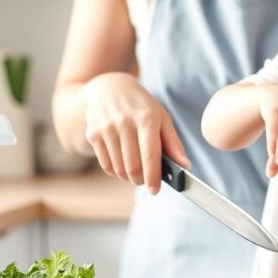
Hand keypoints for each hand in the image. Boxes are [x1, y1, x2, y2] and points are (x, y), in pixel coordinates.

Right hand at [84, 74, 188, 193]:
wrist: (109, 87)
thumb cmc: (140, 105)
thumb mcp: (161, 117)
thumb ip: (173, 143)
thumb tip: (185, 165)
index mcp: (146, 118)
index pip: (151, 156)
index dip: (153, 178)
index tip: (155, 190)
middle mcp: (124, 122)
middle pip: (133, 167)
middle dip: (141, 180)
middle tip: (145, 180)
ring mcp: (106, 128)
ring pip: (119, 169)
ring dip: (128, 177)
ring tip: (134, 170)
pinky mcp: (93, 133)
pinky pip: (106, 165)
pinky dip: (115, 171)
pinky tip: (121, 164)